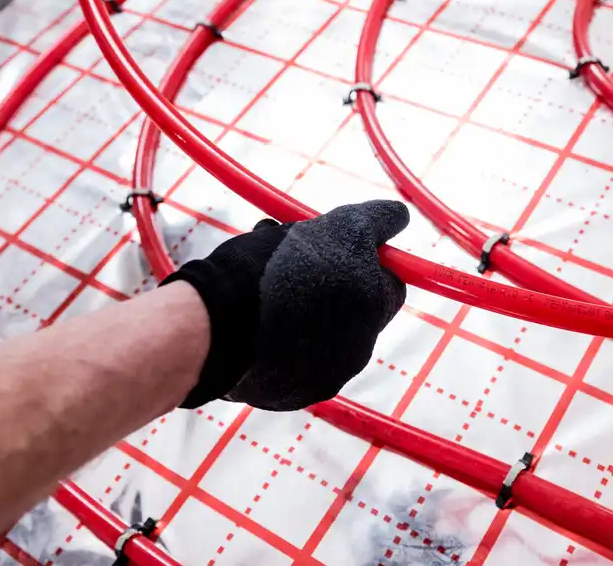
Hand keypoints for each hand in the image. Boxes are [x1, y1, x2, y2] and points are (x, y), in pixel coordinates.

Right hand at [163, 200, 409, 411]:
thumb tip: (398, 217)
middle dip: (330, 284)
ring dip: (304, 312)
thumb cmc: (273, 269)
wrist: (213, 327)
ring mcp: (325, 376)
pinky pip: (294, 363)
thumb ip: (374, 222)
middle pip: (355, 309)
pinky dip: (280, 344)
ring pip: (323, 334)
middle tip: (291, 261)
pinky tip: (251, 324)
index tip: (332, 246)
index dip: (363, 261)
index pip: (388, 282)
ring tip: (264, 288)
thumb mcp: (334, 227)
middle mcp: (359, 348)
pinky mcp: (292, 395)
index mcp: (373, 306)